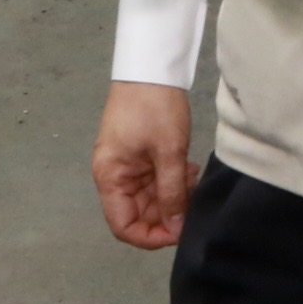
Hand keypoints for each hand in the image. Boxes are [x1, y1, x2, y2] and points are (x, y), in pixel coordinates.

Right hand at [93, 81, 194, 250]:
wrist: (152, 66)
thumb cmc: (154, 106)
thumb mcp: (169, 152)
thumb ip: (172, 193)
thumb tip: (175, 228)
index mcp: (110, 177)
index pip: (123, 226)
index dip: (150, 236)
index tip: (178, 232)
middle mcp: (113, 175)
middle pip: (138, 213)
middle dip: (168, 212)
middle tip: (192, 196)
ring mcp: (126, 165)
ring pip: (150, 198)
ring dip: (173, 195)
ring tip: (191, 176)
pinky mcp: (139, 155)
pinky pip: (154, 181)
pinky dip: (172, 181)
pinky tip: (187, 168)